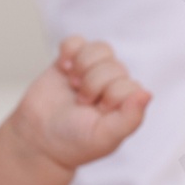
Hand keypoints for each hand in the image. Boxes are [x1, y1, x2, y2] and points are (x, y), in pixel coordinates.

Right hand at [9, 36, 149, 169]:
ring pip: (99, 49)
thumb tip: (147, 94)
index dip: (111, 95)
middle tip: (81, 103)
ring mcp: (90, 71)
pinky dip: (69, 51)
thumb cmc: (73, 143)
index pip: (128, 83)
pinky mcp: (69, 61)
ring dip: (82, 66)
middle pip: (113, 65)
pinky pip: (76, 41)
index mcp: (125, 102)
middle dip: (92, 85)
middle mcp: (111, 84)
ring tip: (73, 85)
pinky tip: (64, 68)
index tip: (98, 112)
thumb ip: (129, 118)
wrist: (37, 139)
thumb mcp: (104, 137)